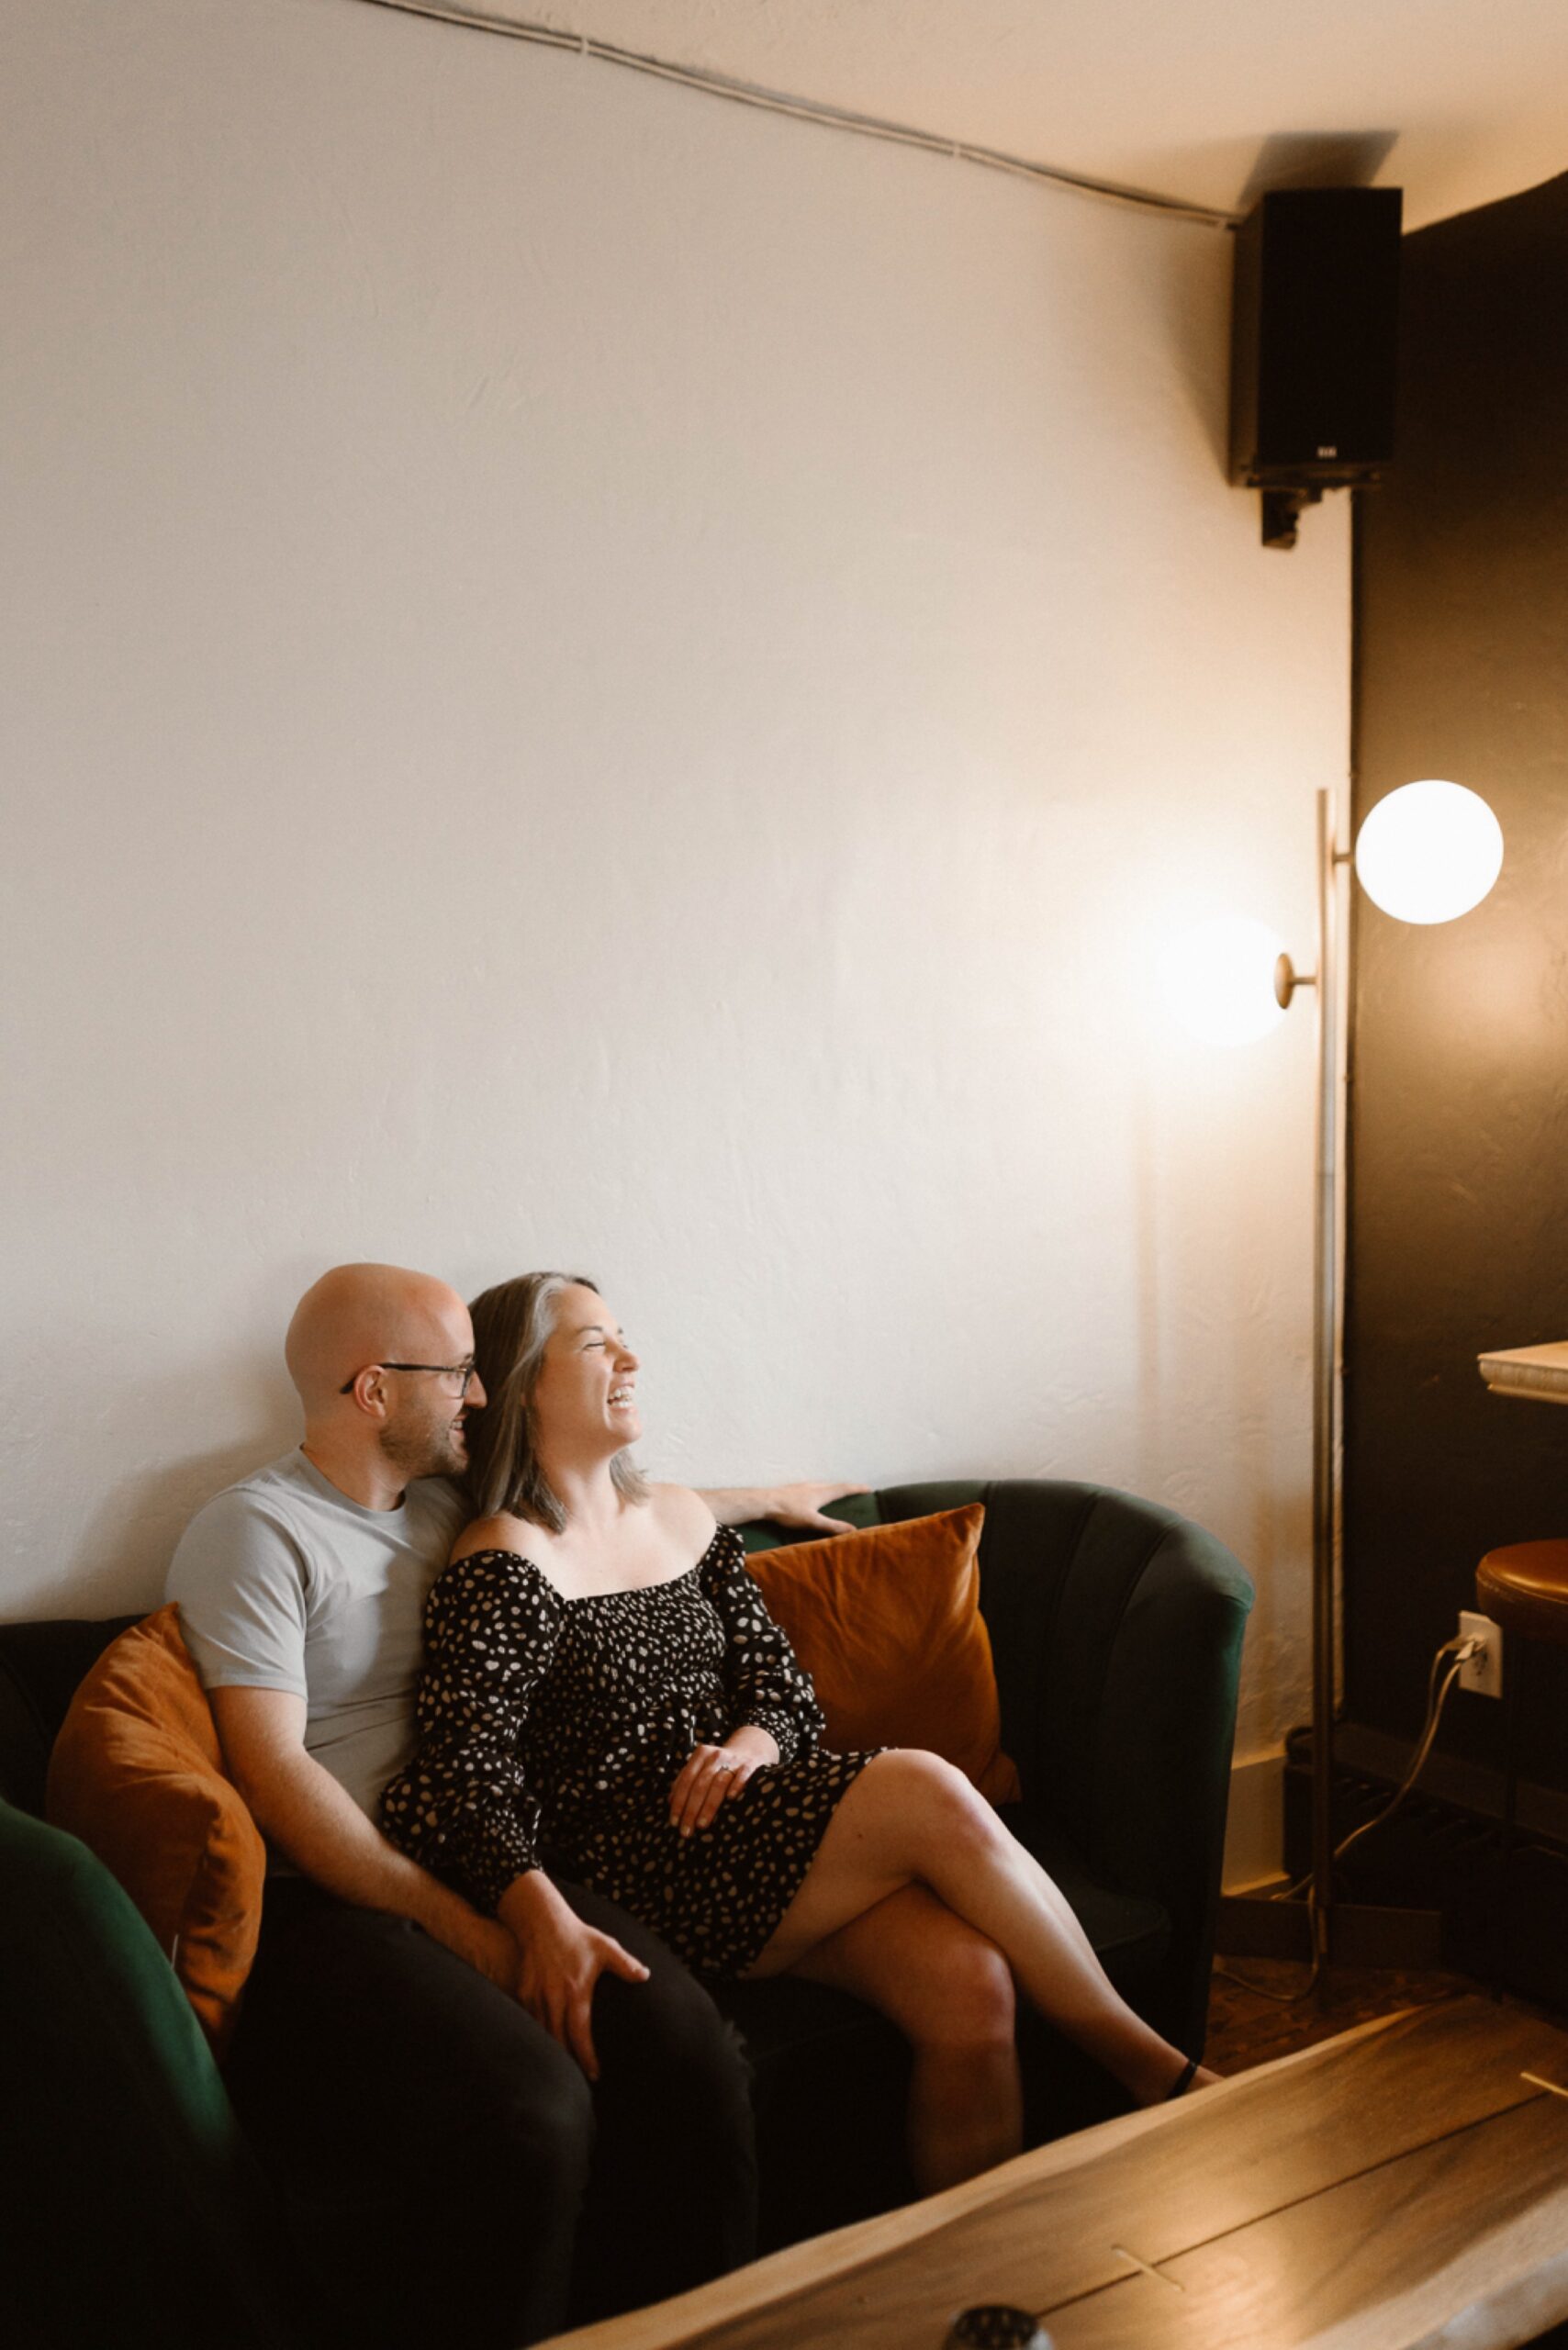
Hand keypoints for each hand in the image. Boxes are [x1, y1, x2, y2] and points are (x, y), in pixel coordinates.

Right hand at [499, 1872, 648, 2080]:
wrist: (542, 1920)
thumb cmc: (578, 1936)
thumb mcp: (605, 1947)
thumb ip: (625, 1965)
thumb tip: (646, 1977)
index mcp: (575, 1991)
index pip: (580, 2034)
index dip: (587, 2058)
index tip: (595, 2075)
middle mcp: (553, 1998)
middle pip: (559, 2041)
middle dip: (569, 2063)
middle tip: (581, 2082)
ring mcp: (536, 1996)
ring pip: (542, 2034)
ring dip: (553, 2052)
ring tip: (565, 2070)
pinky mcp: (523, 1992)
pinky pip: (529, 2021)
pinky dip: (537, 2036)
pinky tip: (546, 2046)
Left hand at [669, 1726, 778, 1836]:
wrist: (750, 1749)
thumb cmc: (720, 1765)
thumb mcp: (702, 1766)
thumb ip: (686, 1781)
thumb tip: (670, 1802)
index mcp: (700, 1755)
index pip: (685, 1780)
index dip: (679, 1802)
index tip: (674, 1822)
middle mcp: (715, 1756)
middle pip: (700, 1785)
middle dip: (691, 1810)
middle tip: (686, 1831)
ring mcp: (733, 1760)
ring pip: (718, 1783)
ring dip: (708, 1806)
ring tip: (701, 1825)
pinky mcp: (749, 1765)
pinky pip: (743, 1775)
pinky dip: (736, 1786)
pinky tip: (731, 1799)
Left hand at [760, 1480, 868, 1533]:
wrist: (765, 1502)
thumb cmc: (789, 1511)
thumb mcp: (813, 1521)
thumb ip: (832, 1526)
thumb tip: (853, 1530)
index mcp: (821, 1493)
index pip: (844, 1488)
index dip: (857, 1489)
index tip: (869, 1488)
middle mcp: (814, 1486)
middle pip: (835, 1486)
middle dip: (846, 1489)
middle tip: (855, 1492)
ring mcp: (803, 1487)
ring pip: (823, 1486)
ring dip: (833, 1490)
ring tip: (837, 1496)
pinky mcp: (794, 1490)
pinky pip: (813, 1489)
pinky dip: (821, 1492)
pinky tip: (814, 1499)